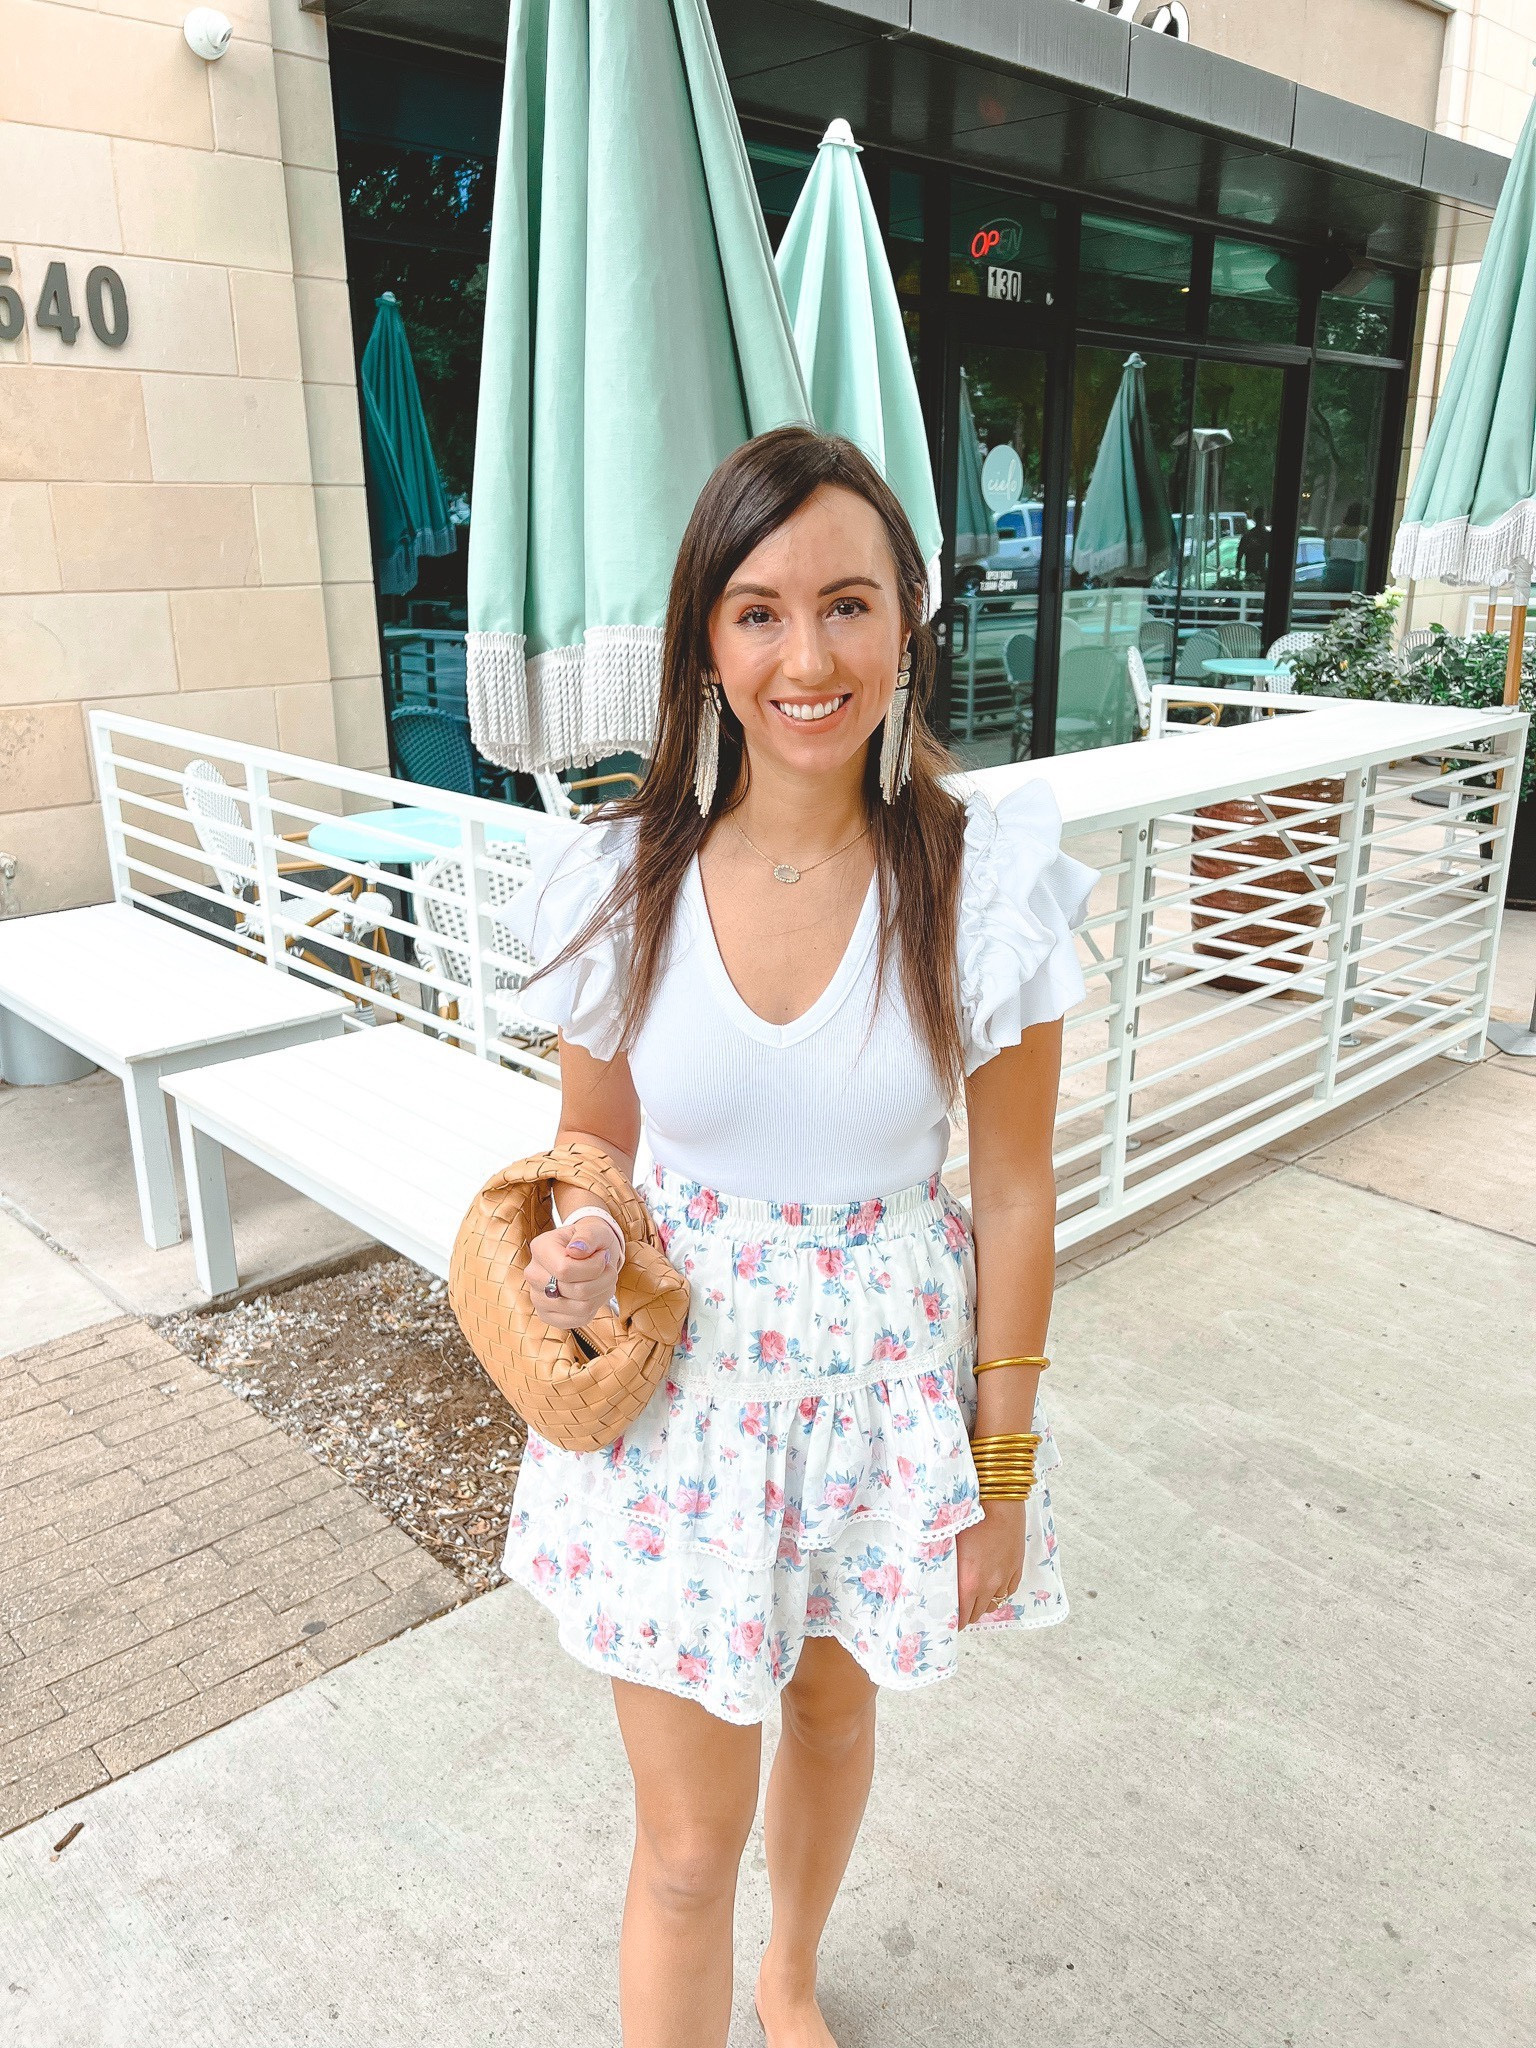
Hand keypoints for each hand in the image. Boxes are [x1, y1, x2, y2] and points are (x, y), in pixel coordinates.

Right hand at [523, 1214, 622, 1330]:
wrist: (588, 1254)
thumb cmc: (590, 1241)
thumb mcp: (595, 1229)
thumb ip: (588, 1235)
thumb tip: (576, 1250)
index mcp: (540, 1248)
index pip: (565, 1270)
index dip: (594, 1267)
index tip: (602, 1256)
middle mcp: (533, 1274)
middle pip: (576, 1291)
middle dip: (603, 1280)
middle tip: (609, 1269)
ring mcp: (538, 1298)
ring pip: (581, 1308)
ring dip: (602, 1294)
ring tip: (605, 1280)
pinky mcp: (548, 1316)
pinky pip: (579, 1320)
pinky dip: (595, 1307)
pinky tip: (595, 1293)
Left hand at [955, 1500, 1025, 1627]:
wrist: (998, 1500)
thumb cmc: (969, 1517)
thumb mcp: (949, 1543)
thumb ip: (945, 1566)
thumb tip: (935, 1577)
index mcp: (969, 1582)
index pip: (962, 1616)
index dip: (953, 1622)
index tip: (946, 1621)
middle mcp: (989, 1584)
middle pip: (978, 1612)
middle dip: (967, 1614)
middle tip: (957, 1611)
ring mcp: (1005, 1575)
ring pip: (994, 1602)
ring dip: (983, 1603)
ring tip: (974, 1600)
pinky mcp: (1017, 1565)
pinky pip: (1009, 1590)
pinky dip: (1000, 1592)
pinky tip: (993, 1587)